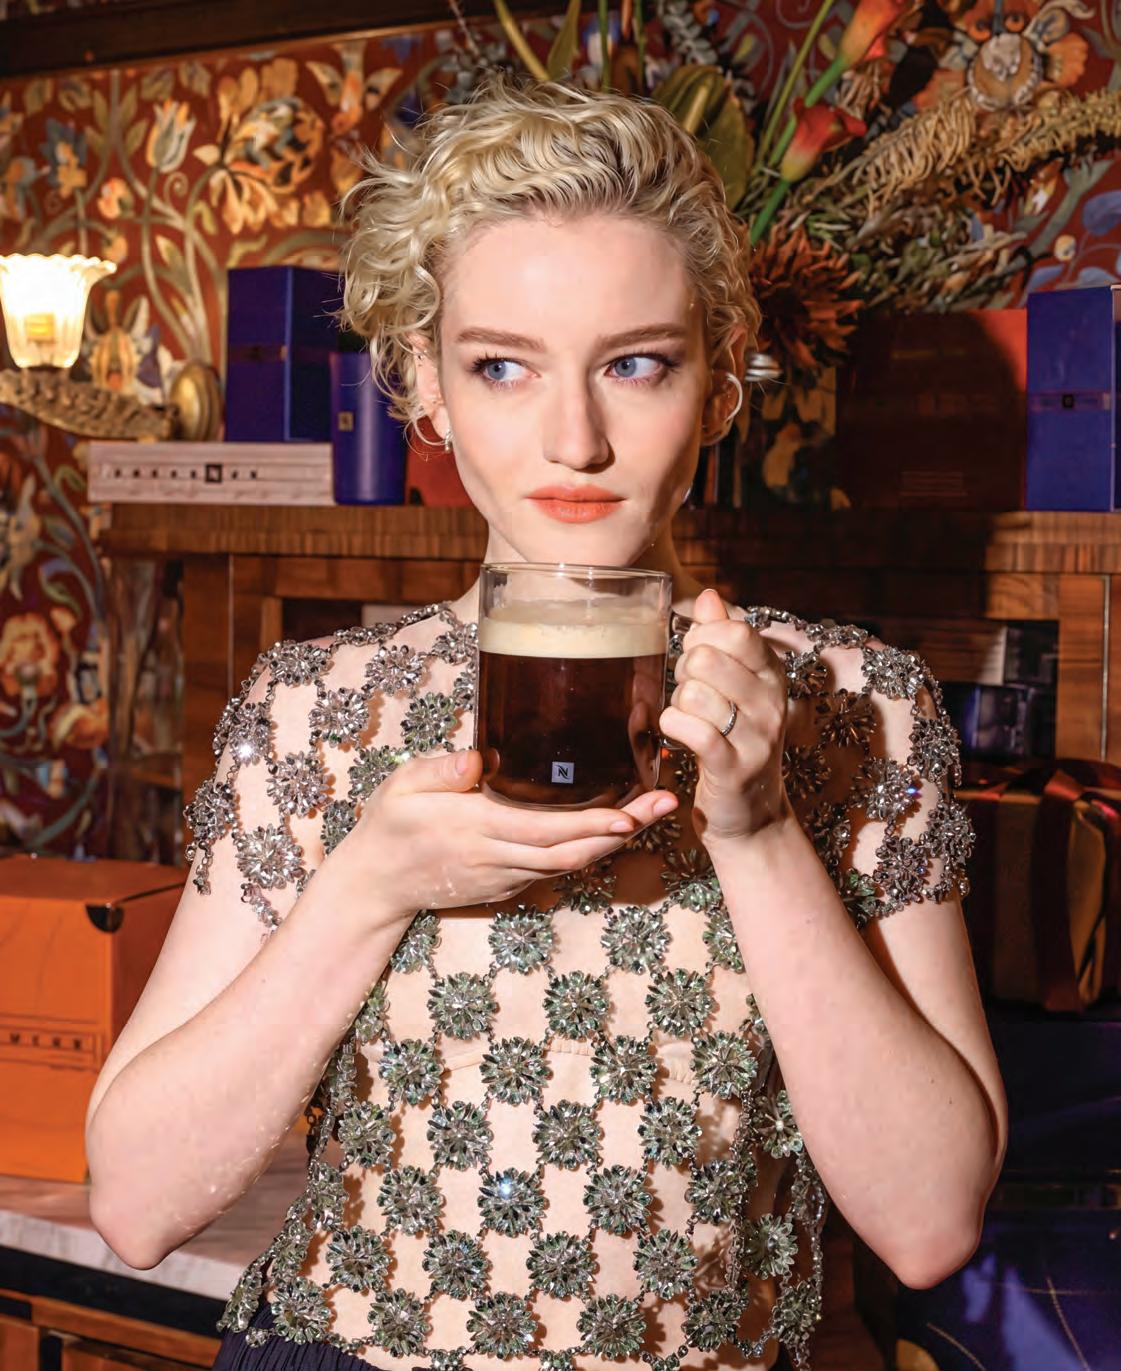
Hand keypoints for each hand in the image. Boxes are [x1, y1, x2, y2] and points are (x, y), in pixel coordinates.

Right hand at [332, 749, 678, 919]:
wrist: (375, 885)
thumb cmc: (390, 825)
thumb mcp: (402, 787)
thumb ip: (440, 771)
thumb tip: (479, 758)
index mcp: (475, 828)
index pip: (546, 830)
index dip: (592, 826)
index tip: (630, 813)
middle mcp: (498, 857)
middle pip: (573, 850)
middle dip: (624, 831)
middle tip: (665, 806)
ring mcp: (506, 875)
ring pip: (571, 865)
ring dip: (615, 844)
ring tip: (653, 815)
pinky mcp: (508, 884)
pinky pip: (557, 869)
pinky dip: (590, 853)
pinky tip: (616, 832)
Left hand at [660, 587, 789, 845]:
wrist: (751, 814)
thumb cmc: (735, 740)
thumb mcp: (736, 686)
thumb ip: (722, 638)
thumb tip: (709, 596)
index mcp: (773, 675)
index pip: (736, 631)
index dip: (702, 638)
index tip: (697, 659)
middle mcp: (772, 703)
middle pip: (708, 658)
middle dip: (683, 672)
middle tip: (688, 693)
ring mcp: (757, 737)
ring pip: (694, 693)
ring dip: (678, 704)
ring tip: (687, 718)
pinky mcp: (733, 767)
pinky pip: (692, 730)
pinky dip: (674, 726)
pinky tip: (677, 733)